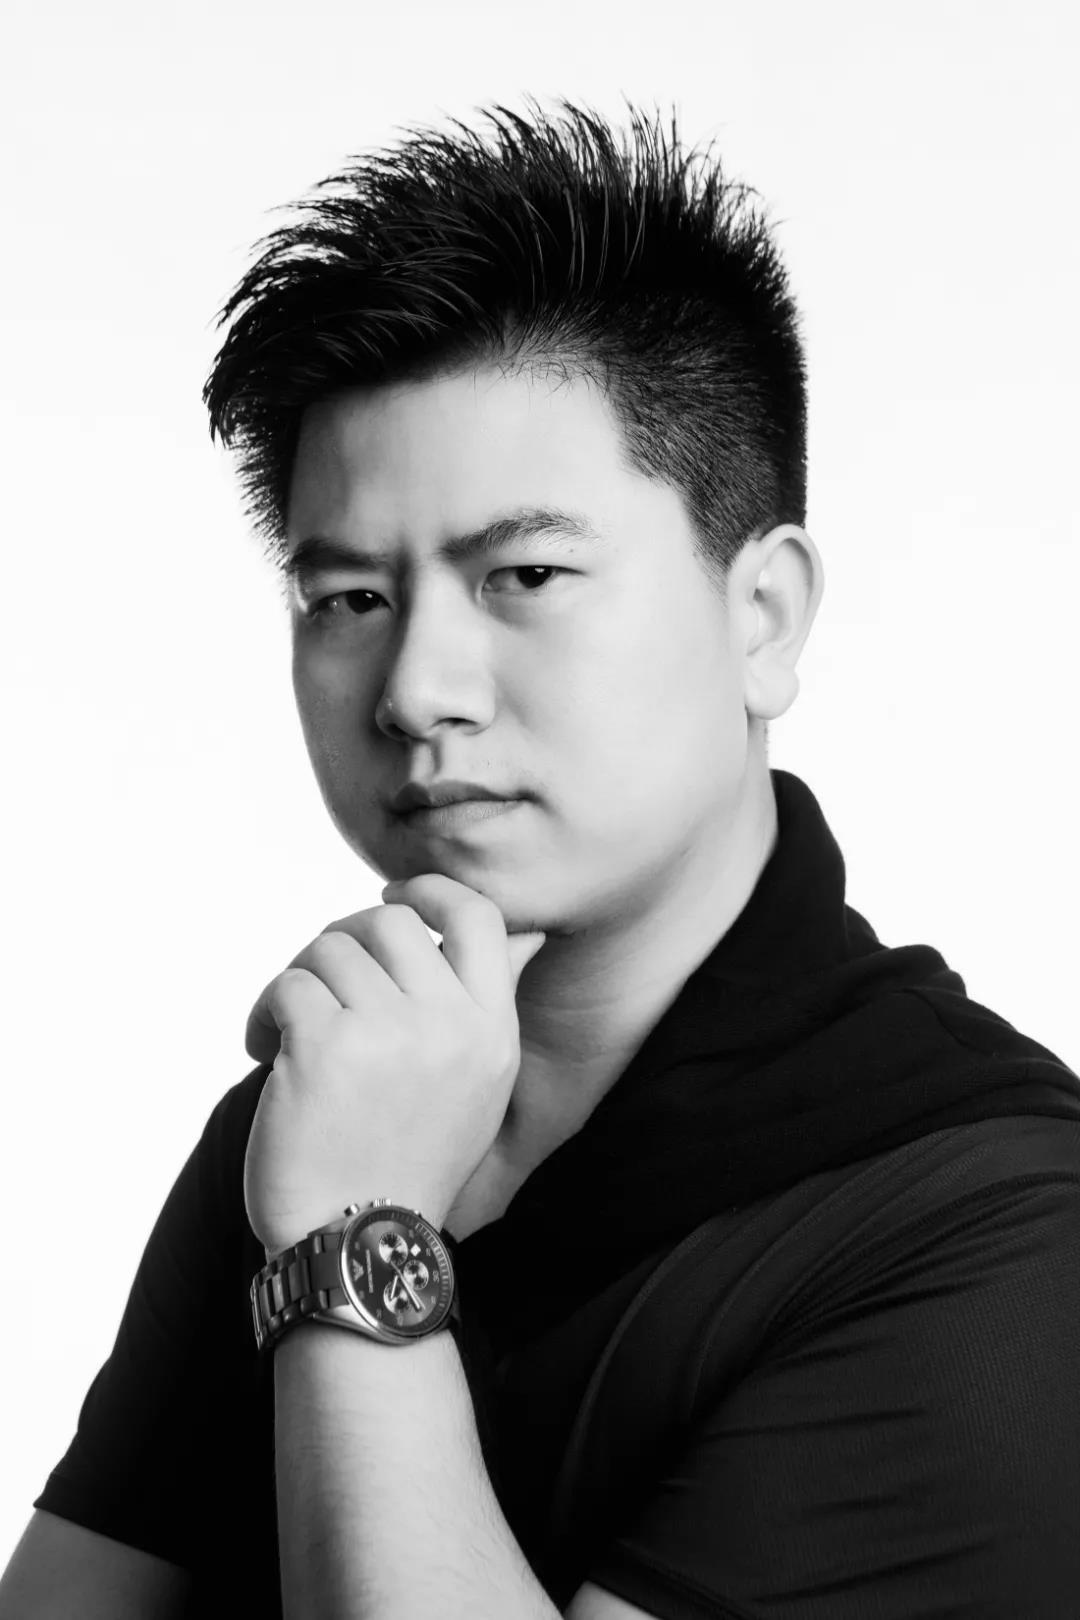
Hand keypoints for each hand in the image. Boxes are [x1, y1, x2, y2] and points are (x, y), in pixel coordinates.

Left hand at [242, 874, 546, 1253]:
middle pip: (391, 921)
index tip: (394, 897)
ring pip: (330, 949)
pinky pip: (287, 985)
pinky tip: (264, 1052)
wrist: (357, 1248)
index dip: (432, 891)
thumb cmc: (409, 1164)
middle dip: (344, 940)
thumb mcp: (479, 1087)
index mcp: (493, 1031)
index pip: (479, 916)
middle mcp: (450, 1024)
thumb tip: (525, 933)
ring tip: (286, 1036)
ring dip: (298, 983)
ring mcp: (388, 1033)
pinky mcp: (324, 1047)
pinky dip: (264, 1014)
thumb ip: (486, 1008)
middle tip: (321, 985)